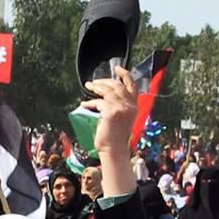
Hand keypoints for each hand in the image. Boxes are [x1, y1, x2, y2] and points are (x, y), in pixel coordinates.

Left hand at [79, 66, 137, 196]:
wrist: (113, 149)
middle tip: (94, 82)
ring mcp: (121, 108)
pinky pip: (98, 102)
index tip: (117, 68)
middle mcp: (130, 106)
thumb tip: (106, 96)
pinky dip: (90, 102)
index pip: (132, 85)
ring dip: (96, 87)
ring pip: (107, 91)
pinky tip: (84, 104)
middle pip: (117, 85)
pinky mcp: (111, 112)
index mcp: (134, 106)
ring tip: (88, 86)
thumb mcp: (122, 118)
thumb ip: (119, 106)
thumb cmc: (115, 136)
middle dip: (104, 81)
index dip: (125, 74)